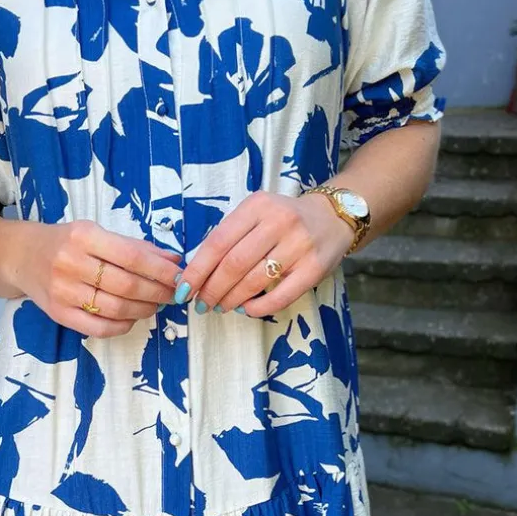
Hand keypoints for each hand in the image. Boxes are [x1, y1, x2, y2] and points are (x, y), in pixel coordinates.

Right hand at [9, 219, 182, 336]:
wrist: (20, 256)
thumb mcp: (95, 233)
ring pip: (116, 309)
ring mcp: (63, 291)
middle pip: (127, 285)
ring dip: (144, 310)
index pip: (132, 257)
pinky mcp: (58, 314)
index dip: (161, 270)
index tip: (179, 276)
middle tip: (173, 294)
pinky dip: (123, 325)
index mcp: (83, 236)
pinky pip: (98, 328)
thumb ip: (133, 247)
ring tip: (155, 305)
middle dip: (158, 293)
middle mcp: (70, 263)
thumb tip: (173, 261)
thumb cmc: (64, 242)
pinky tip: (132, 317)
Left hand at [175, 191, 356, 316]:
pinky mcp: (314, 268)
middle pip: (234, 264)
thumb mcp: (256, 214)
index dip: (197, 270)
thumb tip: (197, 273)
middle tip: (201, 303)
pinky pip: (281, 296)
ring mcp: (299, 245)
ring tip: (221, 306)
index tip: (184, 289)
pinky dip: (259, 308)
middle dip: (211, 289)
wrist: (332, 218)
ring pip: (254, 281)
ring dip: (231, 299)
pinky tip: (247, 309)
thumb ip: (230, 236)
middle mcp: (279, 222)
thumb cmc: (283, 219)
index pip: (218, 241)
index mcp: (257, 206)